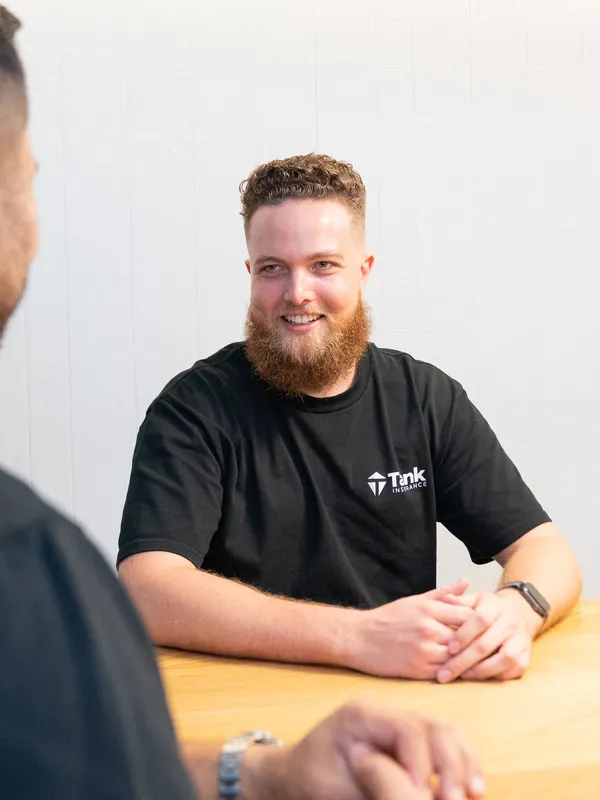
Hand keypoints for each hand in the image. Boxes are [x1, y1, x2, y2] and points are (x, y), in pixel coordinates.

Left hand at [254, 700, 485, 799]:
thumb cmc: (309, 779)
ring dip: (463, 764)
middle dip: (452, 763)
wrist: (293, 774)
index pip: (408, 729)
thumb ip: (375, 784)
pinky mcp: (409, 743)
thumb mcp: (334, 786)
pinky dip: (460, 766)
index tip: (424, 796)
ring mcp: (399, 725)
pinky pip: (444, 747)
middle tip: (458, 799)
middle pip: (435, 726)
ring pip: (446, 734)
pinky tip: (471, 790)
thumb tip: (418, 791)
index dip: (422, 763)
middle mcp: (385, 713)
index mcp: (362, 714)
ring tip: (473, 795)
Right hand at [346, 579, 475, 678]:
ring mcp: (423, 650)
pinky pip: (446, 673)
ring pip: (458, 657)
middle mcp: (428, 628)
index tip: (488, 625)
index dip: (480, 621)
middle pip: (466, 637)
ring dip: (470, 659)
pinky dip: (456, 672)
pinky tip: (462, 671)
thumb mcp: (415, 600)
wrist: (359, 638)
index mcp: (428, 609)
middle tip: (492, 645)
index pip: (468, 614)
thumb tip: (466, 581)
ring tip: (482, 660)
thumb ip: (443, 593)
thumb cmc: (388, 618)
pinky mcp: (418, 670)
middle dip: (479, 641)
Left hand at [436, 590, 540, 682]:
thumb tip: (444, 599)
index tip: (449, 648)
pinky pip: (514, 670)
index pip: (480, 620)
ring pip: (504, 659)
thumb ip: (459, 602)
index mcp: (494, 606)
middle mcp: (510, 623)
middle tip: (445, 673)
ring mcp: (520, 641)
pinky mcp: (526, 656)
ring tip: (462, 676)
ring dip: (481, 670)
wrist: (520, 612)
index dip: (464, 635)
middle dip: (464, 660)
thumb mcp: (475, 599)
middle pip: (487, 644)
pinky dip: (497, 676)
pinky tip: (480, 678)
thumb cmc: (490, 608)